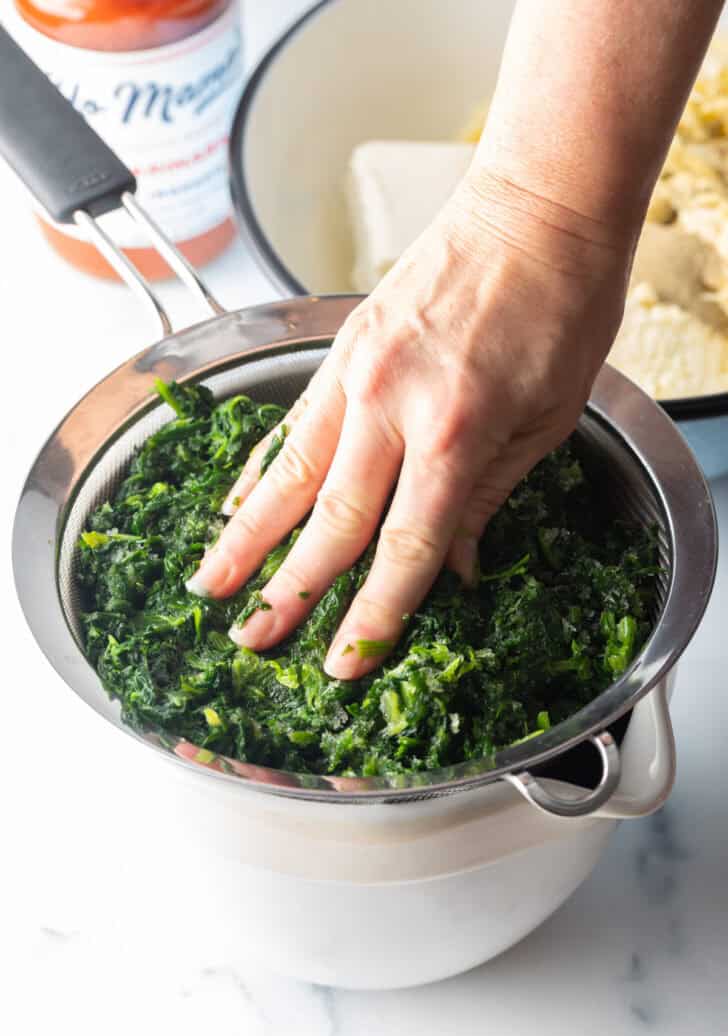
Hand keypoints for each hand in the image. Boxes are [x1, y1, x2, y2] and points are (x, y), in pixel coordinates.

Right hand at [186, 171, 634, 679]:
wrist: (537, 209)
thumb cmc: (562, 308)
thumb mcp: (548, 419)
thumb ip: (488, 498)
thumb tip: (453, 568)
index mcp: (455, 432)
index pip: (403, 548)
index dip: (372, 614)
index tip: (345, 662)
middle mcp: (391, 405)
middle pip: (329, 520)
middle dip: (288, 590)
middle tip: (252, 640)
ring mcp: (357, 372)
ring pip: (288, 473)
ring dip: (246, 537)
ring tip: (210, 584)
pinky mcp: (342, 348)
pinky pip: (291, 422)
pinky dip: (259, 468)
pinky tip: (235, 502)